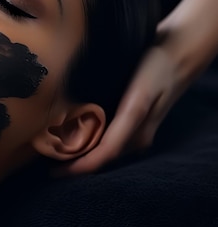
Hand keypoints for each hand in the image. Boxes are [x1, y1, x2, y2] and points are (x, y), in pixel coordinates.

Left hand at [58, 29, 187, 174]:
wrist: (178, 53)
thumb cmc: (156, 70)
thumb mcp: (140, 98)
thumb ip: (126, 123)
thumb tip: (104, 149)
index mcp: (136, 133)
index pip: (102, 158)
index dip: (79, 168)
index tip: (54, 173)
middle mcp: (137, 136)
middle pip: (102, 157)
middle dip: (76, 162)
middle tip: (47, 160)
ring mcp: (137, 129)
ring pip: (105, 148)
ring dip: (82, 152)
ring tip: (55, 150)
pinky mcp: (134, 119)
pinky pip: (109, 136)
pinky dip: (90, 139)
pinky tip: (73, 133)